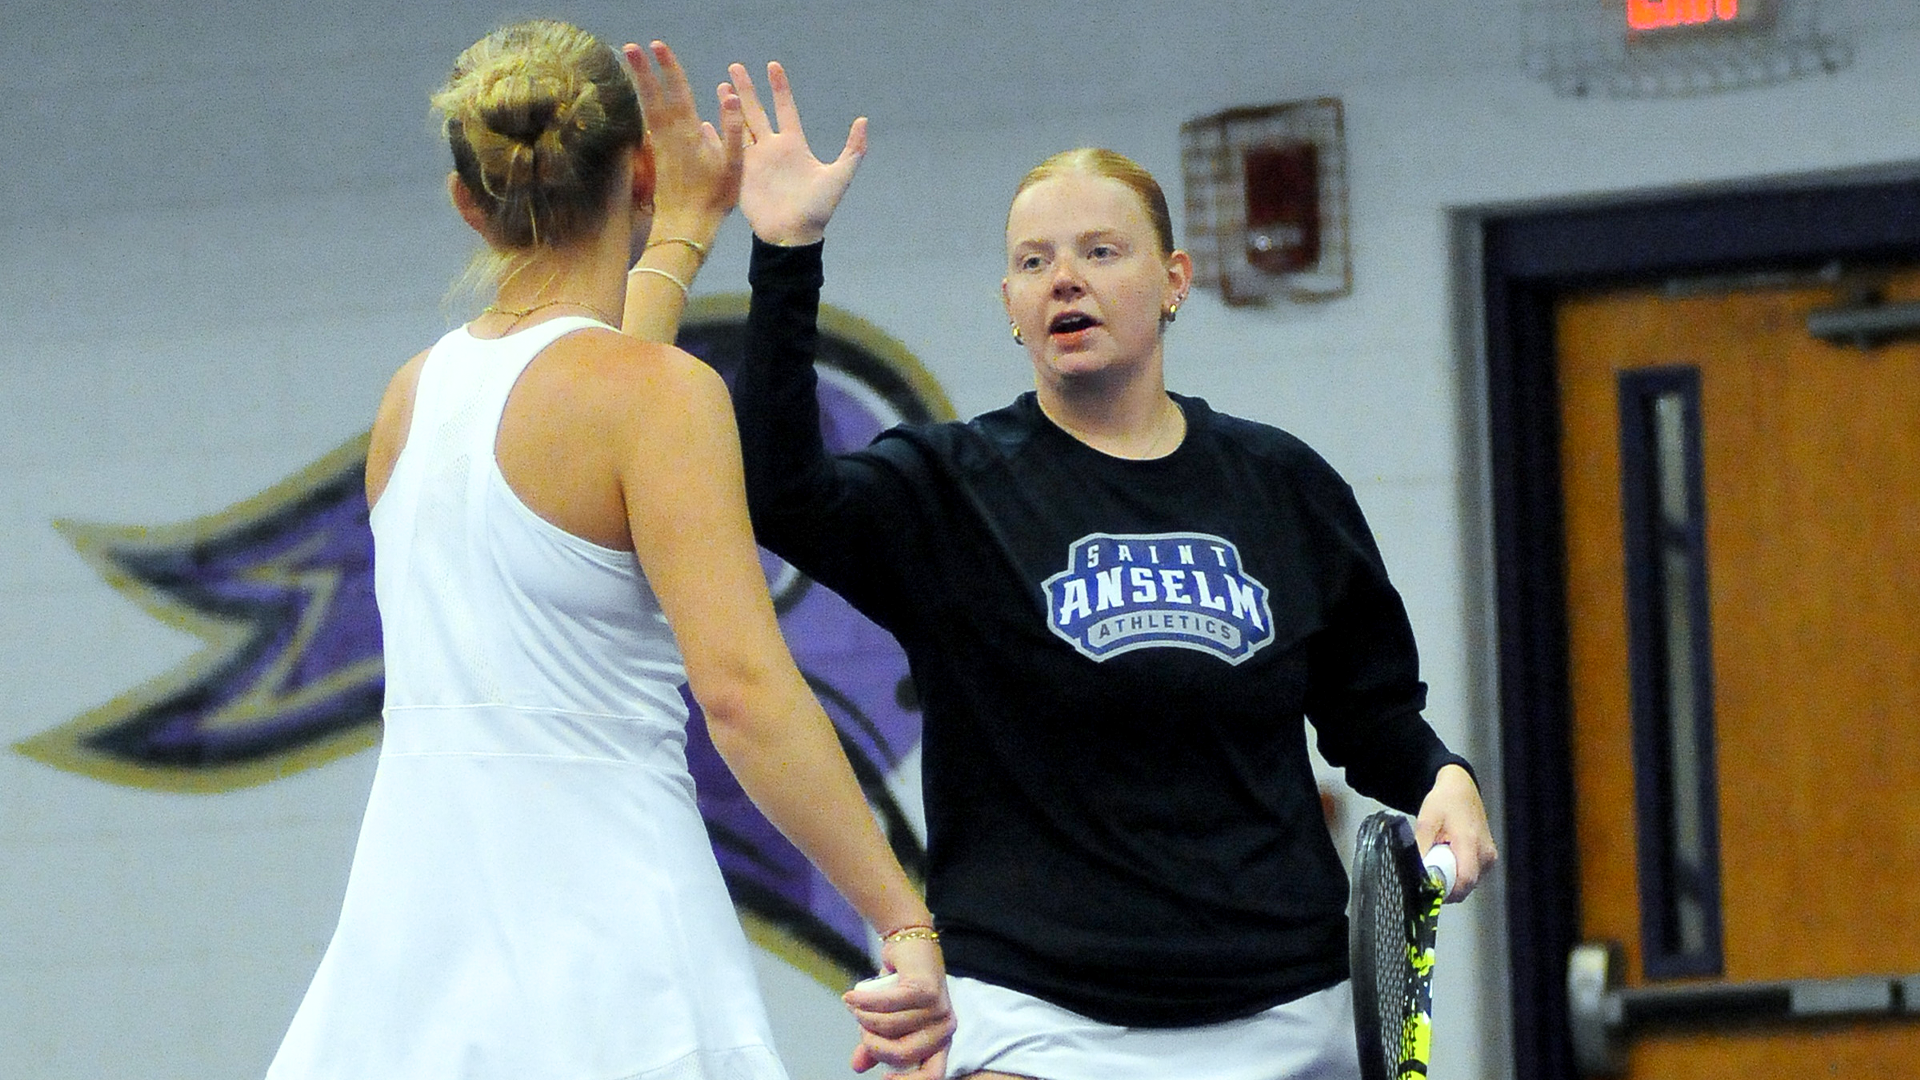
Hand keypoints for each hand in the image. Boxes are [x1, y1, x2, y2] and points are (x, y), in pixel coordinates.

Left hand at [623, 40, 741, 240]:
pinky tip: (640, 99)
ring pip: (647, 107)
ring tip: (630, 63)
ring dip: (640, 83)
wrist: (686, 227)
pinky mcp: (655, 156)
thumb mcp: (734, 165)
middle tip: (630, 46)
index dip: (669, 68)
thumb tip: (730, 95)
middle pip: (654, 95)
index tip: (658, 46)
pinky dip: (642, 106)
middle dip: (644, 70)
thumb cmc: (715, 198)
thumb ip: (732, 129)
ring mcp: (660, 145)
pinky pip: (647, 123)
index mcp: (690, 134)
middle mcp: (670, 136)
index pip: (678, 93)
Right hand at [727, 60, 865, 246]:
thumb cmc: (818, 209)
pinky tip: (705, 122)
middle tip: (735, 66)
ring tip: (720, 86)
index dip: (779, 88)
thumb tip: (863, 121)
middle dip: (746, 89)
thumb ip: (852, 149)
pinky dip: (717, 135)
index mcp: (794, 144)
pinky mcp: (741, 174)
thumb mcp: (839, 176)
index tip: (772, 66)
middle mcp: (773, 148)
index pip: (785, 108)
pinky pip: (728, 150)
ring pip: (739, 126)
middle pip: (757, 111)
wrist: (793, 235)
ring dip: (729, 107)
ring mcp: (755, 161)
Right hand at [842, 937, 952, 1078]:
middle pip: (902, 1054)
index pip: (932, 1076)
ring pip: (890, 1027)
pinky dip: (863, 1001)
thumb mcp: (887, 1019)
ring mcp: (939, 1009)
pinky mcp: (926, 989)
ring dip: (864, 1017)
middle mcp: (945, 1029)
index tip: (883, 1078)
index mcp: (940, 1042)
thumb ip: (875, 1044)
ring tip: (856, 1005)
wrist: (910, 945)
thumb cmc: (900, 986)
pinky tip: (850, 996)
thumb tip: (857, 1067)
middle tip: (860, 1027)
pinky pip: (886, 1005)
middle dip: (873, 1043)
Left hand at [1414, 764, 1497, 901]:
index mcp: (1470, 842)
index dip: (1445, 890)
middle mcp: (1485, 853)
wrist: (1461, 790)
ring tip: (1440, 858)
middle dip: (1446, 885)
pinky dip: (1458, 872)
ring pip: (1468, 883)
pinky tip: (1449, 857)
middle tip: (1430, 870)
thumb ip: (1420, 849)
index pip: (1464, 880)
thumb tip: (1414, 873)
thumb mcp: (1425, 821)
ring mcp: (1489, 857)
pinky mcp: (1488, 859)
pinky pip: (1471, 876)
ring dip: (1452, 878)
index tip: (1429, 888)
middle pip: (1465, 886)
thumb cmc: (1445, 802)